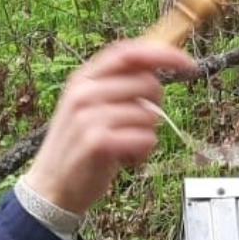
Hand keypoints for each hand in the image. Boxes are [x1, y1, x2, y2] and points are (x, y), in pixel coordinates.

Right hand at [20, 40, 196, 215]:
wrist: (51, 187)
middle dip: (154, 106)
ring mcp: (89, 117)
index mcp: (83, 78)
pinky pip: (147, 138)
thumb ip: (118, 85)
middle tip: (134, 125)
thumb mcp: (90, 106)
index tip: (187, 64)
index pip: (128, 53)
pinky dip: (143, 151)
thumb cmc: (80, 145)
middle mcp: (84, 93)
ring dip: (146, 134)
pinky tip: (124, 159)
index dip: (162, 55)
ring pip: (150, 115)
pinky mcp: (99, 142)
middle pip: (147, 83)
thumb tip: (158, 67)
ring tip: (123, 145)